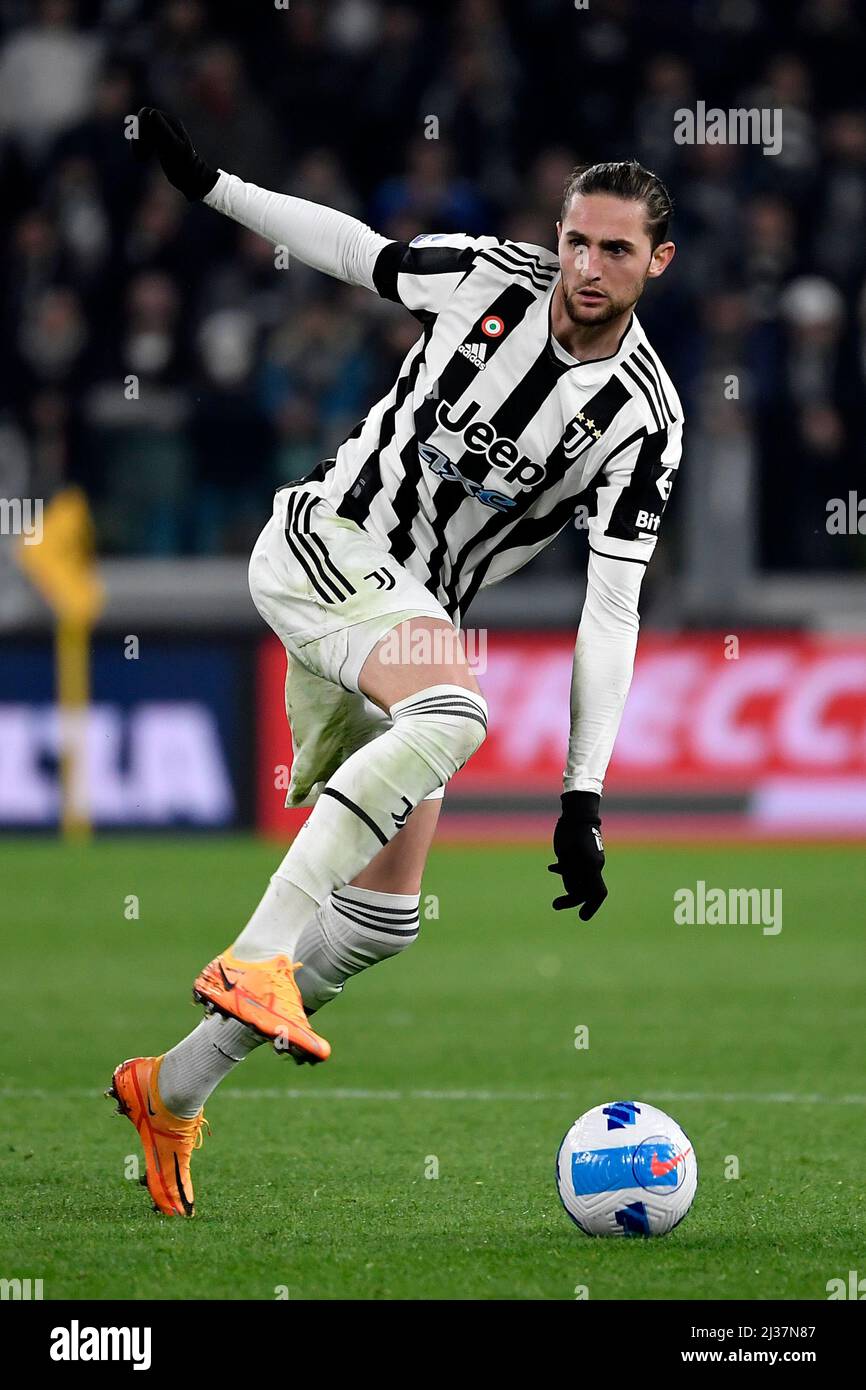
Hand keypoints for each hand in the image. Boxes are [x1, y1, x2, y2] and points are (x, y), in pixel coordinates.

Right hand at [134, 107, 217, 200]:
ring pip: (140, 131)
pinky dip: (139, 147)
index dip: (140, 129)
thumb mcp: (173, 147)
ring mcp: (162, 132)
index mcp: (171, 122)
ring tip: (141, 159)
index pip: (145, 114)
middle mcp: (166, 124)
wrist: (193, 180)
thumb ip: (163, 129)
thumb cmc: (184, 165)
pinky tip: (142, 159)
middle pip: (141, 122)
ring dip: (136, 143)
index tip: (145, 146)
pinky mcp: (159, 141)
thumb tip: (152, 113)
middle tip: (141, 156)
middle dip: (138, 138)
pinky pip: (142, 138)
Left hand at [548, 790, 607, 919]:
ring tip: (554, 899)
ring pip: (577, 881)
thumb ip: (570, 874)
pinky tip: (552, 868)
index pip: (598, 893)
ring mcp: (585, 861)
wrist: (576, 814)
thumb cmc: (573, 832)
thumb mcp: (568, 854)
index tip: (582, 917)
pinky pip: (572, 870)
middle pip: (585, 890)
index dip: (592, 907)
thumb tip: (572, 891)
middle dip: (571, 900)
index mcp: (592, 867)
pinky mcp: (577, 855)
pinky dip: (564, 873)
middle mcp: (592, 866)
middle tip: (555, 905)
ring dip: (567, 889)